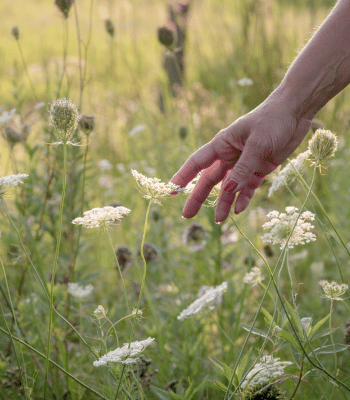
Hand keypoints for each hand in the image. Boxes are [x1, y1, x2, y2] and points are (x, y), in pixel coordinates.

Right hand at [171, 91, 311, 222]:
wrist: (296, 112)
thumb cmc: (272, 120)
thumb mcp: (257, 144)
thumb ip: (243, 168)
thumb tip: (227, 191)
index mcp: (222, 144)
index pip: (197, 162)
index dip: (183, 177)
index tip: (172, 190)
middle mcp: (230, 155)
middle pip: (210, 180)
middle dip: (199, 197)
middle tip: (188, 215)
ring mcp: (245, 163)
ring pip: (230, 187)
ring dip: (224, 203)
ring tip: (219, 221)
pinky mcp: (260, 169)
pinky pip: (249, 187)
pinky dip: (244, 198)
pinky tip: (238, 210)